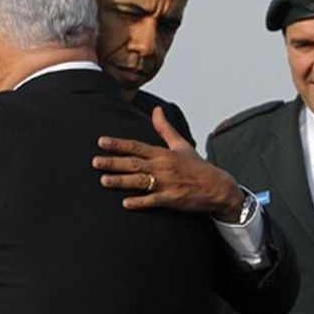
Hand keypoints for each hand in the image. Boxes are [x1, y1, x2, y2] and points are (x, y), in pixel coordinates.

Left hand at [91, 107, 243, 221]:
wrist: (218, 187)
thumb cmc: (197, 166)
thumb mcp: (181, 144)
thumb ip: (165, 128)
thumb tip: (156, 109)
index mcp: (163, 154)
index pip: (136, 146)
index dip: (118, 144)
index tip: (101, 142)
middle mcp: (162, 167)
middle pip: (133, 163)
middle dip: (113, 162)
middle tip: (95, 162)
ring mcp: (167, 183)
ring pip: (139, 181)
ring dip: (121, 181)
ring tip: (103, 180)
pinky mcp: (172, 199)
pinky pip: (153, 200)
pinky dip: (140, 202)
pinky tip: (125, 203)